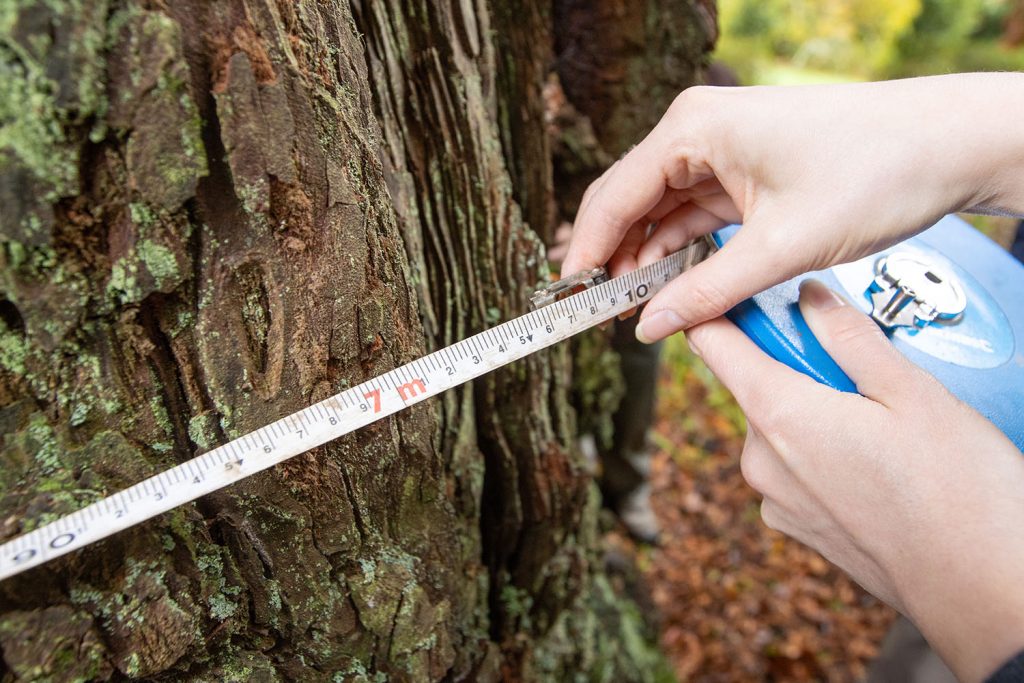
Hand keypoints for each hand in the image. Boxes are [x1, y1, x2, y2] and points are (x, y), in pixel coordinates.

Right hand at [558, 73, 1023, 342]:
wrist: (948, 146)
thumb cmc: (873, 172)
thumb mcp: (781, 246)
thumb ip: (707, 292)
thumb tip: (649, 329)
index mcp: (692, 130)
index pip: (613, 197)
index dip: (588, 254)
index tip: (571, 302)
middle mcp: (697, 132)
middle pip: (631, 204)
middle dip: (617, 261)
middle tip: (603, 317)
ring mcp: (721, 151)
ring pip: (663, 213)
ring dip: (650, 261)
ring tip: (638, 312)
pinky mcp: (744, 171)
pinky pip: (696, 216)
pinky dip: (685, 252)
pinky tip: (676, 288)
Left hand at [687, 279, 1023, 682]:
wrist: (982, 592)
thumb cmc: (958, 492)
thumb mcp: (913, 393)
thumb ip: (850, 337)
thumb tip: (807, 298)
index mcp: (780, 415)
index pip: (713, 344)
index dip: (715, 309)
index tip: (731, 287)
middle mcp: (762, 460)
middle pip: (756, 385)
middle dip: (798, 367)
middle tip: (861, 370)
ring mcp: (777, 501)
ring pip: (779, 429)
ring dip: (814, 413)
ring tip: (882, 426)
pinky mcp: (798, 528)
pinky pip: (795, 470)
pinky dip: (822, 454)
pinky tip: (876, 466)